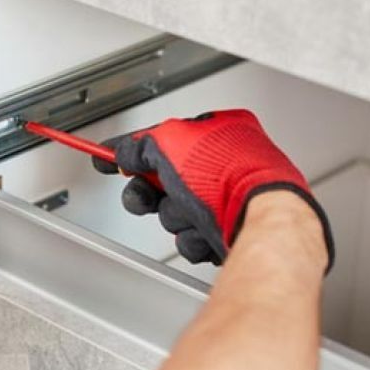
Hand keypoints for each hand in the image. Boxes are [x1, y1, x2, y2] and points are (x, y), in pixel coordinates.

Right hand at [92, 109, 331, 268]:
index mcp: (220, 131)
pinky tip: (204, 233)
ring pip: (178, 212)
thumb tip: (125, 151)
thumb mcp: (170, 143)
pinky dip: (193, 238)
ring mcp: (232, 199)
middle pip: (167, 180)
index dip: (132, 149)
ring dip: (175, 217)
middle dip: (152, 194)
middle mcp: (229, 163)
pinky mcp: (232, 232)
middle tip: (149, 198)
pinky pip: (194, 237)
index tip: (107, 157)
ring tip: (192, 213)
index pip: (164, 137)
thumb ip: (140, 145)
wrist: (261, 221)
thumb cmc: (232, 175)